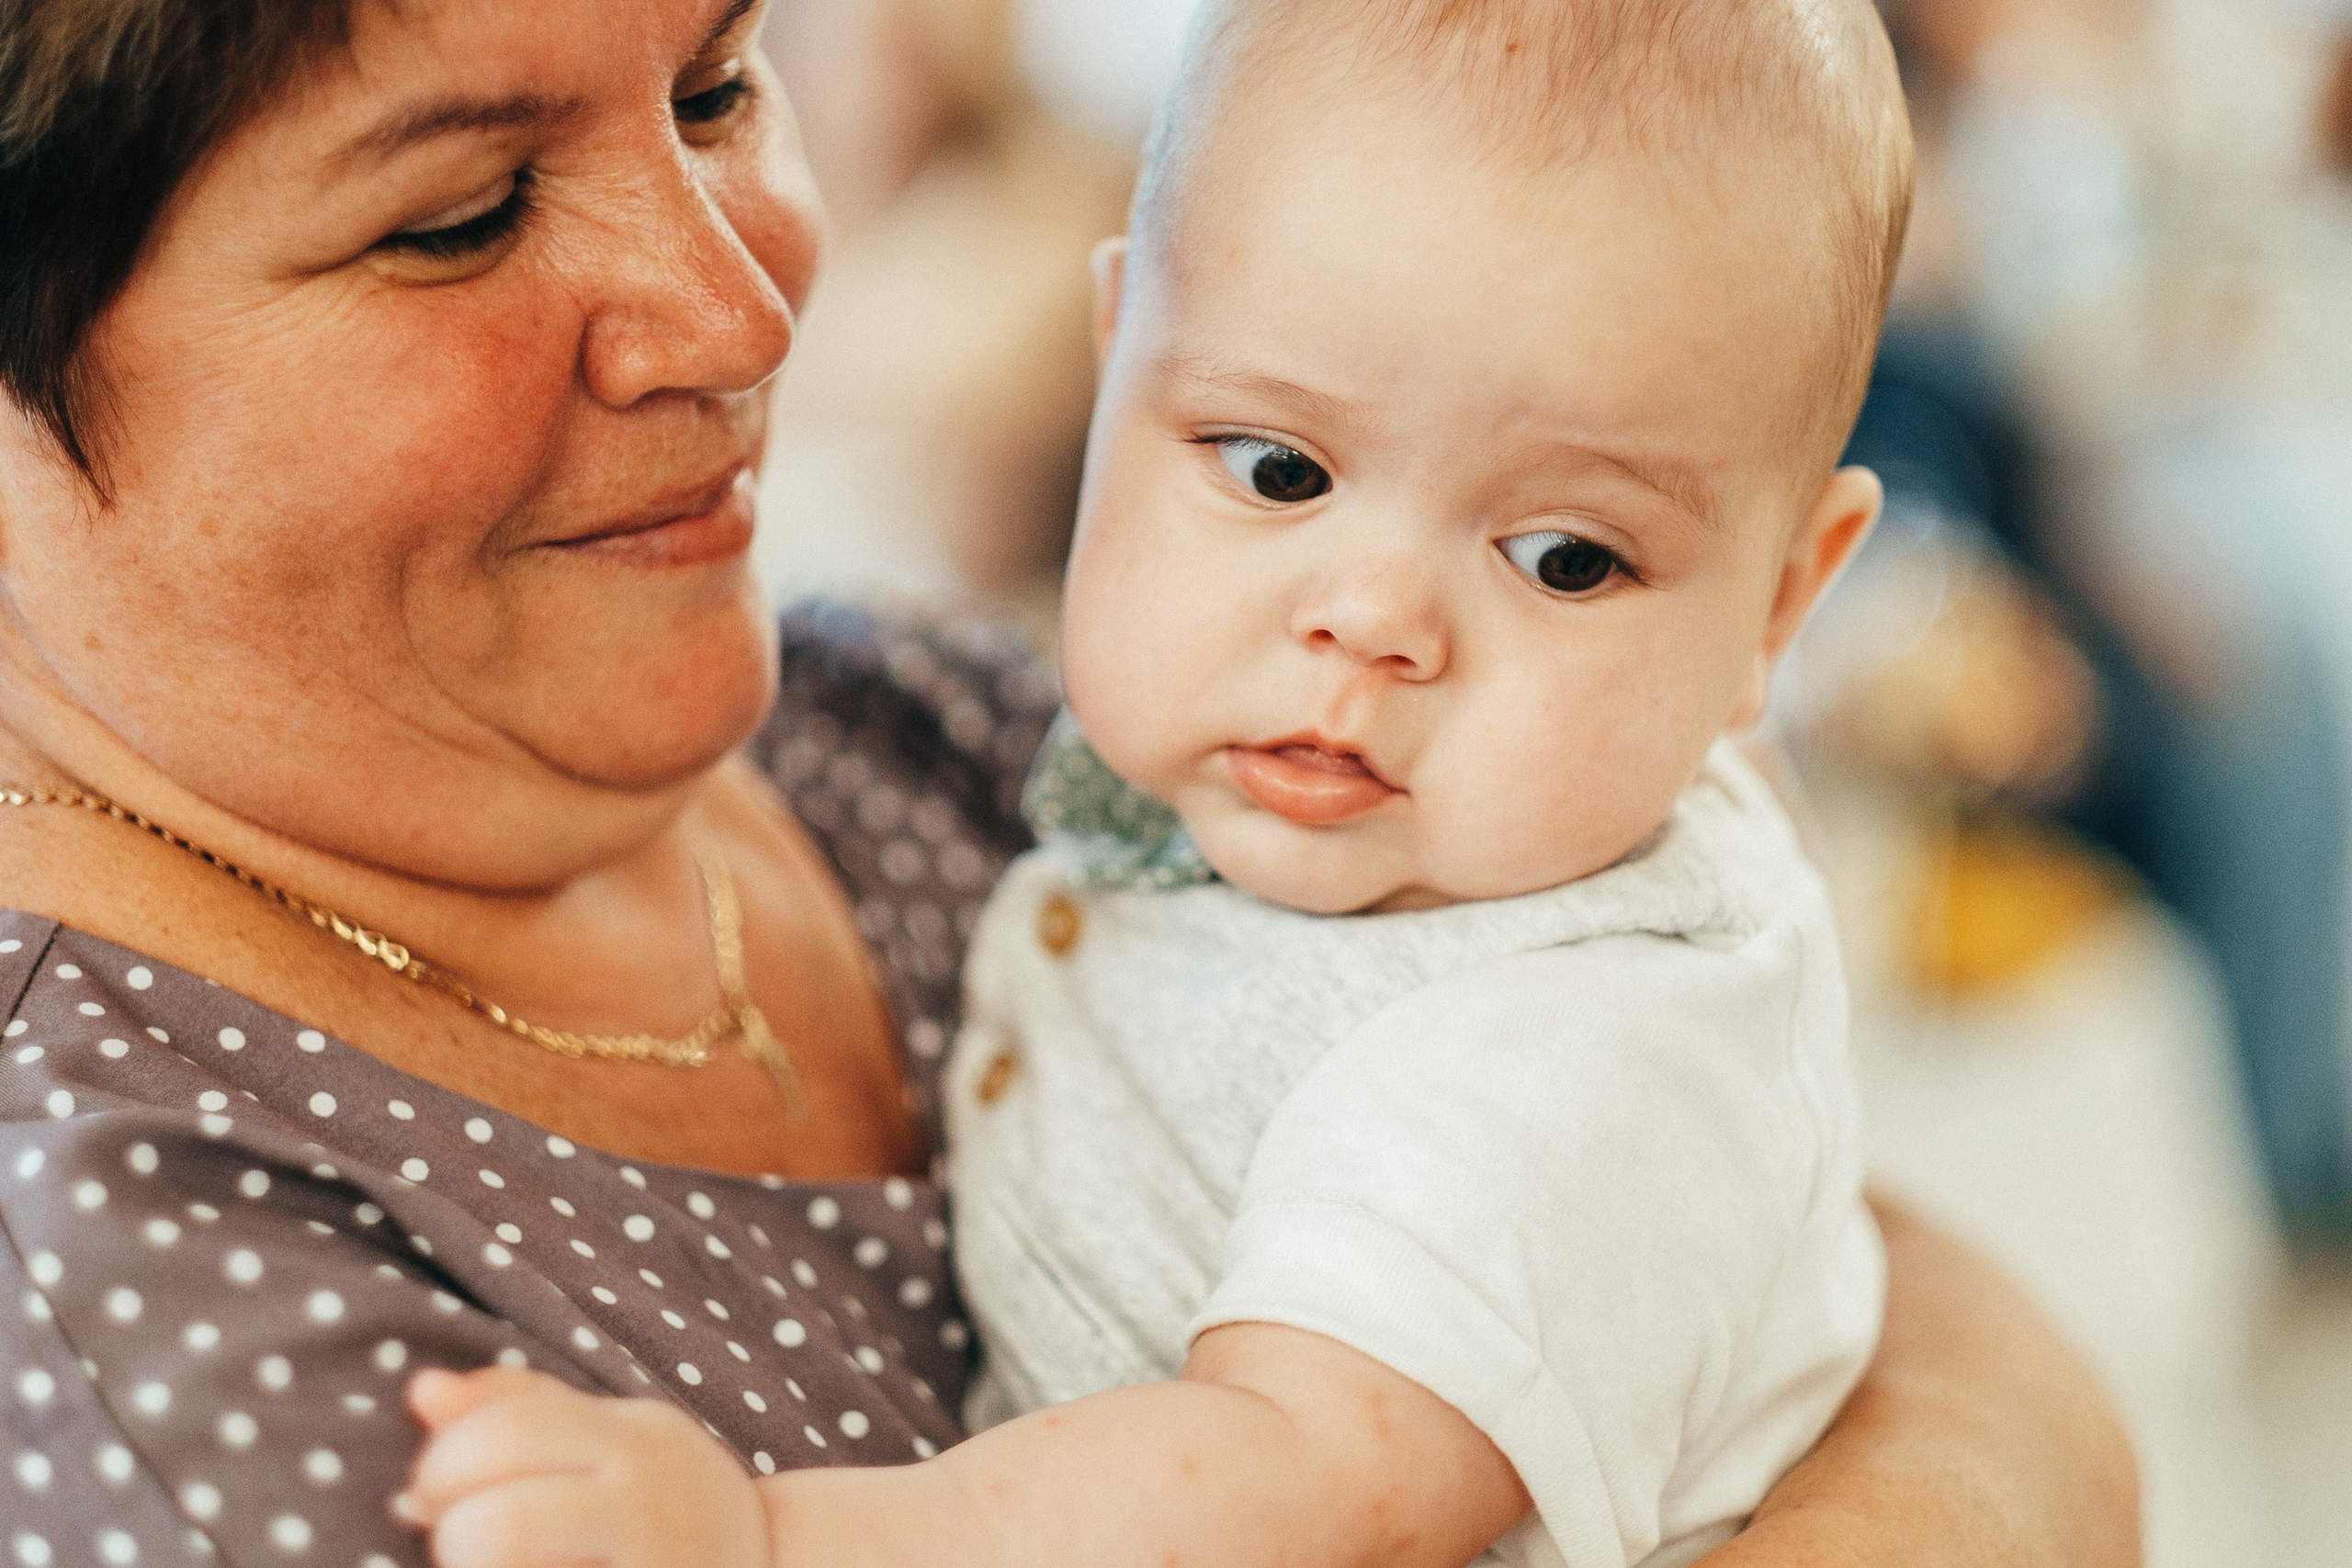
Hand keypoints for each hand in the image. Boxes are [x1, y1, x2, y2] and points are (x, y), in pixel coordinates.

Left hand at [399, 1366, 771, 1567]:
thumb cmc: (667, 1510)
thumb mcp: (617, 1442)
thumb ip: (518, 1407)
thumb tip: (419, 1389)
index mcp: (638, 1440)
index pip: (511, 1428)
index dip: (444, 1463)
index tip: (430, 1494)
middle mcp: (651, 1505)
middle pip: (498, 1523)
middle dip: (451, 1542)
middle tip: (459, 1547)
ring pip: (513, 1567)